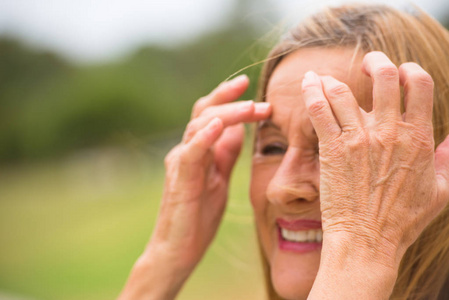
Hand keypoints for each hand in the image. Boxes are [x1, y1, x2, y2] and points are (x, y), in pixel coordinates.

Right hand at [151, 75, 270, 268]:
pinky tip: (218, 126)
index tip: (252, 86)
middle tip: (261, 101)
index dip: (228, 97)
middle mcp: (186, 150)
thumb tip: (240, 128)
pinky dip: (204, 137)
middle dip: (232, 100)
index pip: (212, 113)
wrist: (177, 251)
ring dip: (226, 114)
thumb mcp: (220, 179)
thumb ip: (226, 153)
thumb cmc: (198, 217)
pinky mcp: (180, 180)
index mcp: (198, 150)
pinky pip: (190, 153)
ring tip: (250, 107)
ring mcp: (180, 163)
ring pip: (199, 125)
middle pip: (204, 112)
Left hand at [302, 52, 448, 298]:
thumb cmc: (402, 222)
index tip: (398, 73)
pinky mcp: (332, 149)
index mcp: (419, 138)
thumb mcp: (441, 192)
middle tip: (365, 66)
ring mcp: (358, 140)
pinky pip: (319, 110)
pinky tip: (309, 83)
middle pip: (383, 76)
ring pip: (342, 91)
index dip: (408, 69)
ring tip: (324, 78)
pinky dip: (312, 91)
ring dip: (331, 78)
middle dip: (374, 62)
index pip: (418, 83)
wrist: (367, 242)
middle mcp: (389, 133)